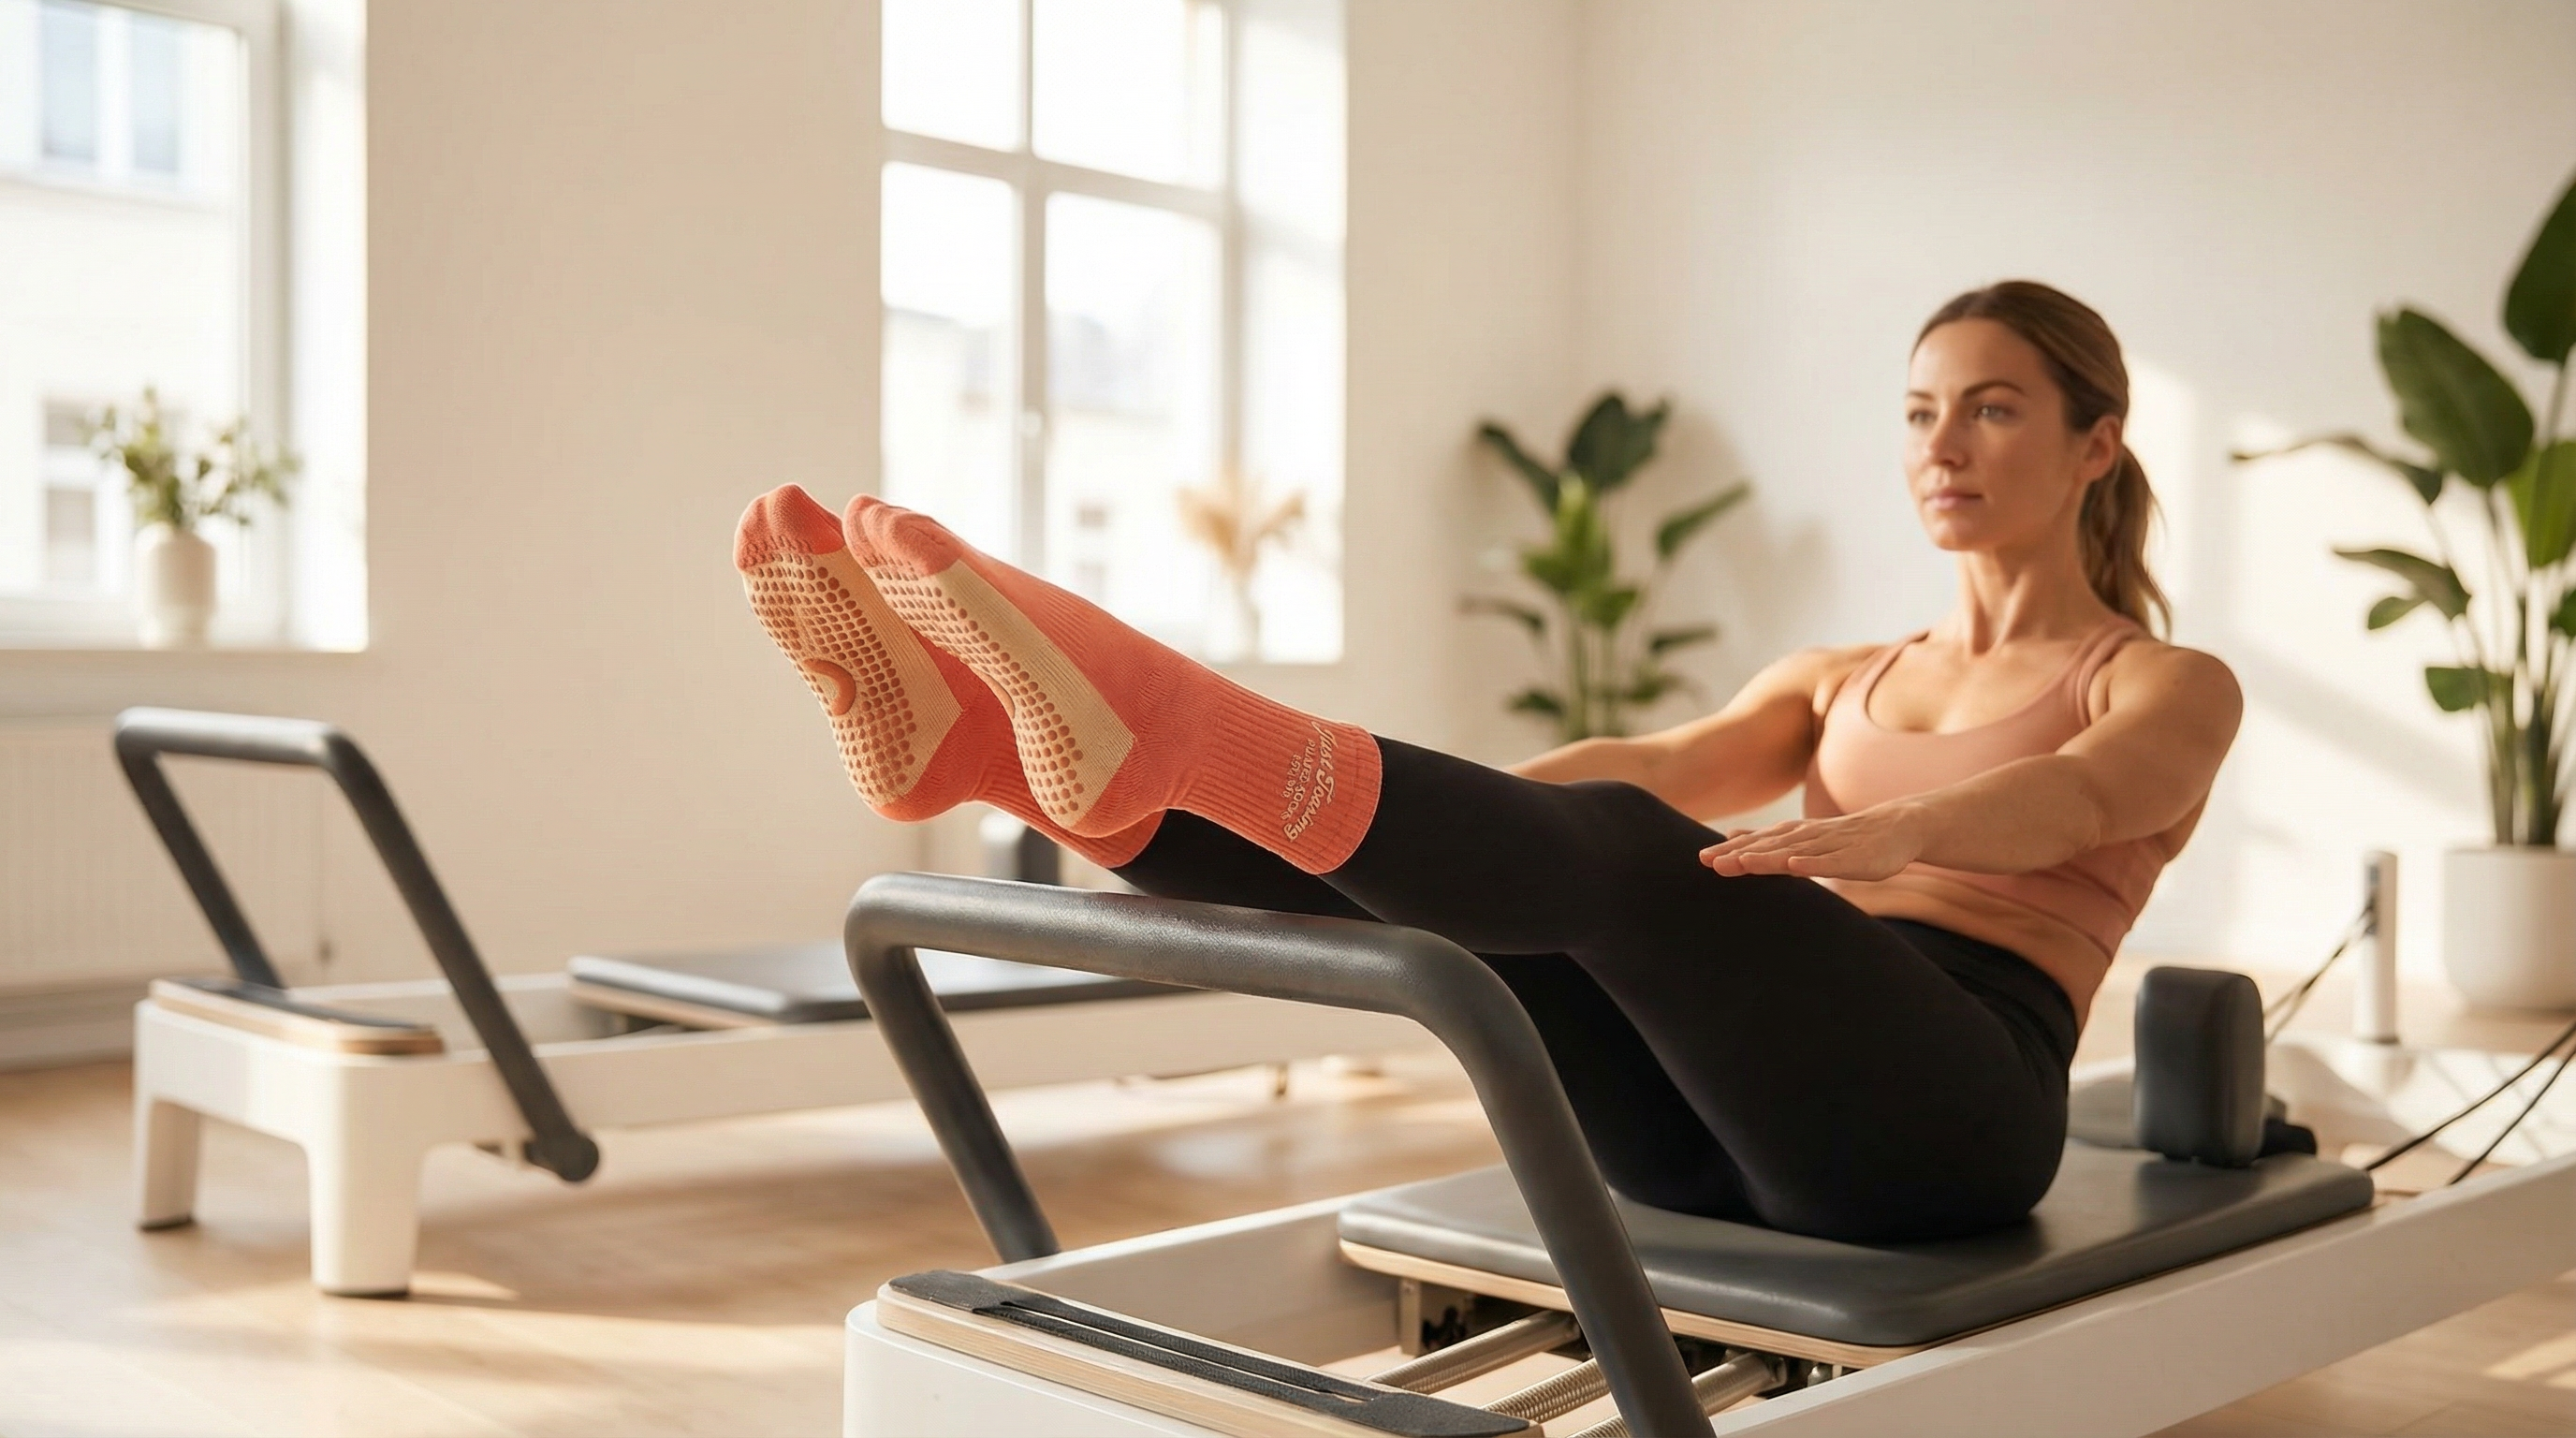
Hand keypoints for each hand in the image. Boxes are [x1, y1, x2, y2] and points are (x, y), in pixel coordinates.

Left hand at [1699, 804, 1931, 881]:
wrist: (1894, 828)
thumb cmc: (1845, 838)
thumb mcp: (1801, 837)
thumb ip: (1767, 840)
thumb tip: (1730, 838)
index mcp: (1793, 835)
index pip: (1756, 843)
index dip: (1729, 850)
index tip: (1701, 858)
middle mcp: (1807, 838)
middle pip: (1768, 846)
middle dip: (1738, 854)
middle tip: (1709, 861)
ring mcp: (1830, 847)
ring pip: (1794, 852)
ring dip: (1768, 857)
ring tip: (1742, 862)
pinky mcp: (1853, 858)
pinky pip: (1831, 862)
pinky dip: (1811, 863)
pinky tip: (1794, 866)